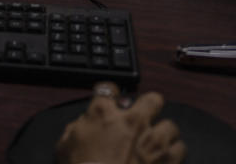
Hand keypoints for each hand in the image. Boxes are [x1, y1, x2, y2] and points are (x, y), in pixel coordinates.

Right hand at [55, 82, 185, 163]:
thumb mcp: (64, 145)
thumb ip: (76, 128)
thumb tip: (83, 125)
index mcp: (103, 113)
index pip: (108, 88)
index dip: (109, 93)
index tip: (110, 99)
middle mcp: (132, 121)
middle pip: (152, 99)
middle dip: (149, 105)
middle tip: (144, 114)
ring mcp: (153, 141)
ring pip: (171, 125)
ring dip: (163, 132)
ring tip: (156, 140)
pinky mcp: (168, 160)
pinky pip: (180, 148)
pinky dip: (174, 152)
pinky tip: (165, 157)